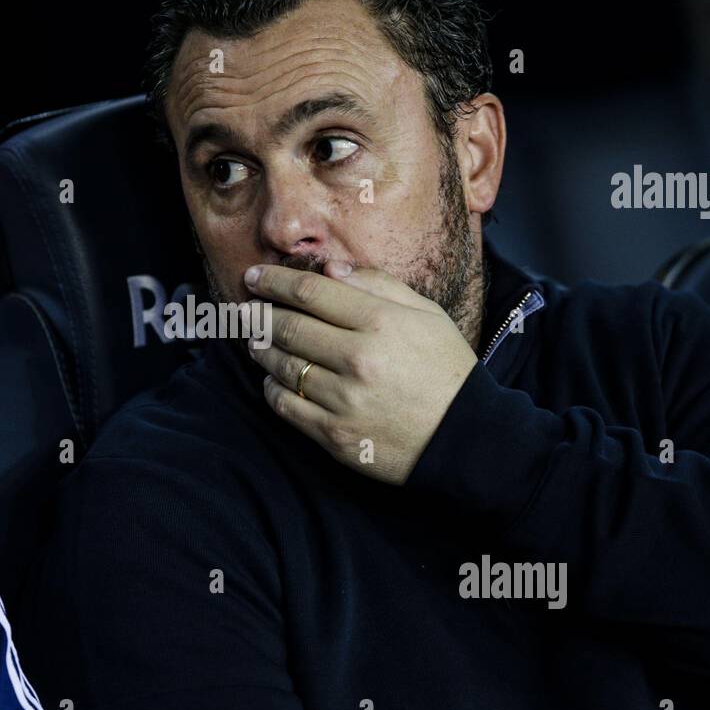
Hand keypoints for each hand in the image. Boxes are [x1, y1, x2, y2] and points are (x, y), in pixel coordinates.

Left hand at [244, 260, 478, 484]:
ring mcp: (344, 399)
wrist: (465, 439)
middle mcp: (359, 358)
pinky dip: (272, 388)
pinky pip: (286, 405)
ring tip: (254, 339)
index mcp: (381, 322)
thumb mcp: (426, 315)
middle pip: (288, 326)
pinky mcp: (335, 434)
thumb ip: (378, 286)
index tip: (255, 278)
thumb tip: (330, 270)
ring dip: (260, 348)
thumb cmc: (446, 370)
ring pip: (282, 365)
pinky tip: (273, 378)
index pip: (309, 293)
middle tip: (243, 307)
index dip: (274, 282)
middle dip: (258, 313)